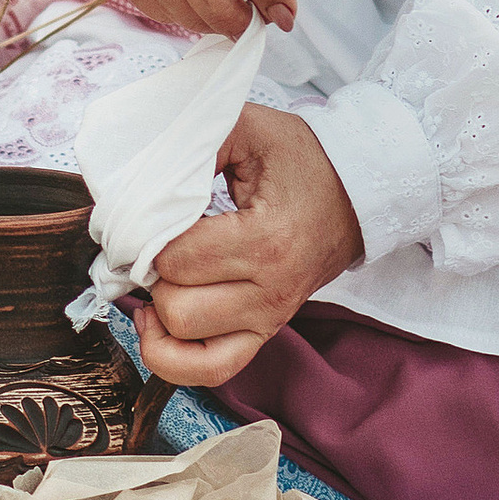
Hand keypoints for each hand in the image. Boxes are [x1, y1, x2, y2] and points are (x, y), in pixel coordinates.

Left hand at [133, 104, 363, 387]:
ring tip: (160, 280)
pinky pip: (212, 370)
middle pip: (177, 309)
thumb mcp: (249, 129)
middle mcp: (270, 290)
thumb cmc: (301, 160)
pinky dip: (176, 360)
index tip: (149, 216)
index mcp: (265, 239)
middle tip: (155, 246)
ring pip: (185, 345)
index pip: (177, 260)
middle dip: (154, 277)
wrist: (354, 194)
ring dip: (160, 315)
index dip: (147, 239)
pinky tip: (161, 324)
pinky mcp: (266, 332)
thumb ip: (195, 144)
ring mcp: (270, 318)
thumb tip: (144, 176)